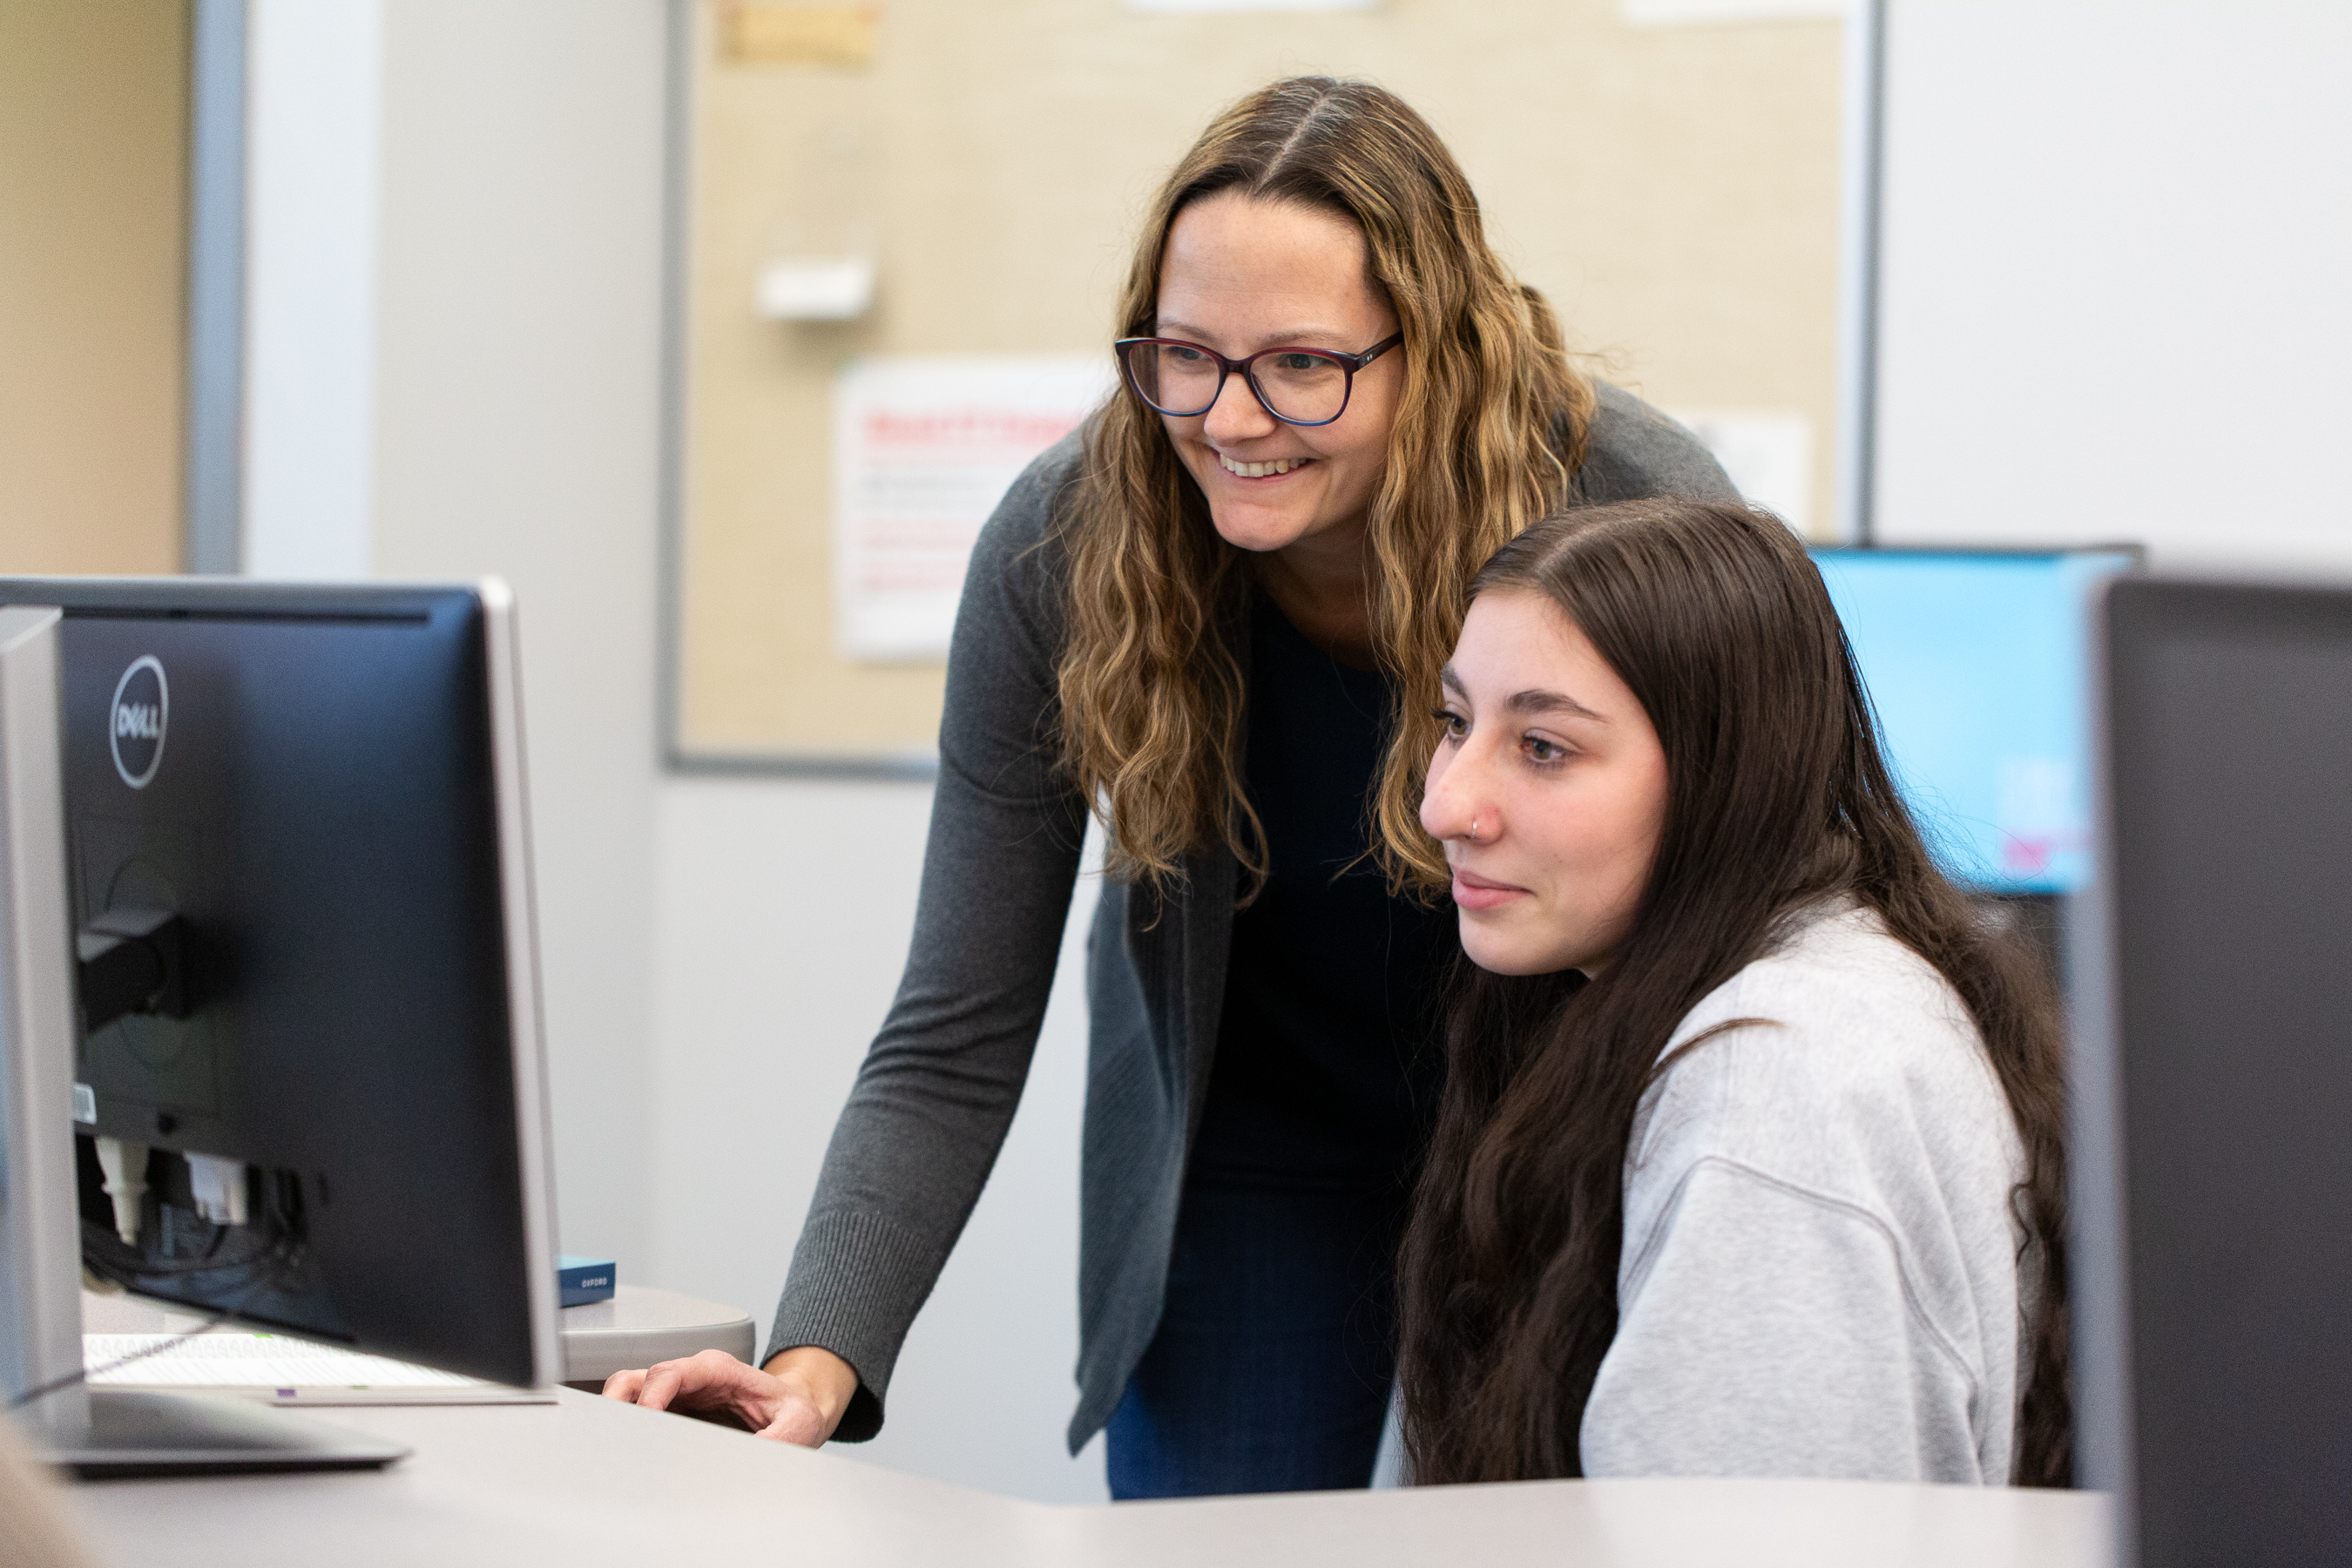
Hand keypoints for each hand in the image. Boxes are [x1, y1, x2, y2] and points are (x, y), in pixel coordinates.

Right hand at [600, 1346, 858, 1445]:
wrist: (794, 1411)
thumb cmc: (793, 1411)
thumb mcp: (798, 1423)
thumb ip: (779, 1438)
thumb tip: (753, 1458)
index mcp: (718, 1371)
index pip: (672, 1373)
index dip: (652, 1395)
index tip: (646, 1422)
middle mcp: (691, 1377)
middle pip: (638, 1380)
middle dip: (619, 1408)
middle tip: (617, 1442)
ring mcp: (677, 1394)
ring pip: (628, 1393)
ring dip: (615, 1417)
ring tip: (612, 1448)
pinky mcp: (670, 1413)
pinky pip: (634, 1413)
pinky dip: (623, 1428)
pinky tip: (625, 1452)